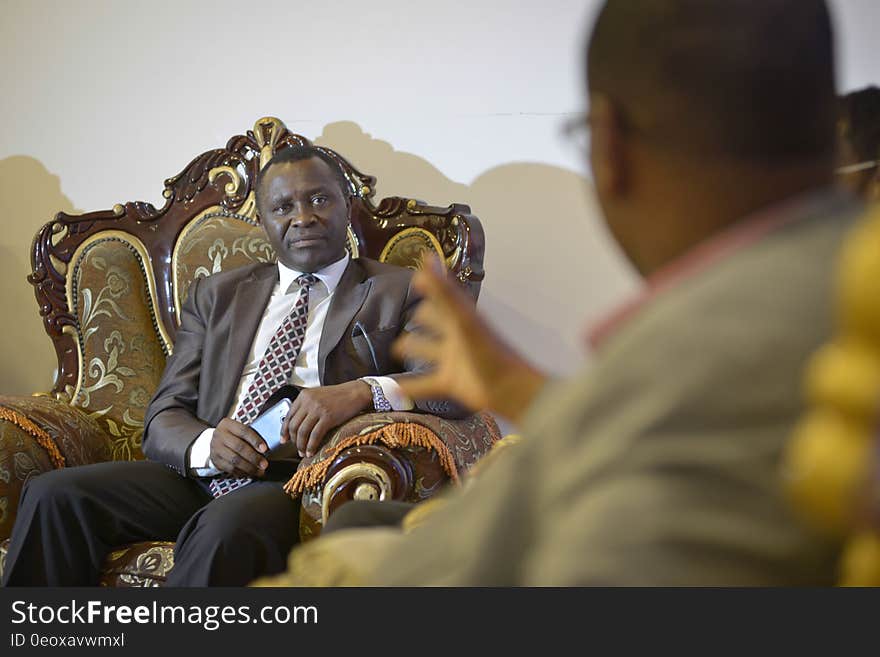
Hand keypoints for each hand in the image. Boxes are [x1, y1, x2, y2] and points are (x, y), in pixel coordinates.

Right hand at [210, 418, 268, 476]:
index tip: (265, 449)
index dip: (255, 440)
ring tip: (260, 471)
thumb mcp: (238, 429)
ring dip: (250, 468)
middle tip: (264, 464)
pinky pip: (230, 469)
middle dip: (254, 457)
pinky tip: (250, 473)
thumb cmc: (232, 435)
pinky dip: (242, 472)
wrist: (215, 441)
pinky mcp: (216, 461)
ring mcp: (216, 448)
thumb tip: (266, 448)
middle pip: (239, 447)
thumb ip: (250, 435)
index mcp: (228, 424)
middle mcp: (220, 435)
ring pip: (235, 460)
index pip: (243, 431)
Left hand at [281, 381, 372, 457]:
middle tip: (296, 448)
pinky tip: (311, 451)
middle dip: (293, 440)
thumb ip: (307, 406)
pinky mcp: (328, 417)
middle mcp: (309, 401)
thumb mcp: (318, 396)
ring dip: (301, 445)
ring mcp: (318, 409)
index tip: (284, 439)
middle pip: (294, 426)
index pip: (289, 416)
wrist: (355, 393)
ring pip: (303, 432)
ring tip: (303, 452)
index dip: (284, 430)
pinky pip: (315, 435)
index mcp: (304, 396)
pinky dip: (311, 446)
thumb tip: (297, 424)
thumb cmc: (339, 396)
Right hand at [391, 254, 547, 422]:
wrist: (510, 389)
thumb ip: (443, 291)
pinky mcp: (450, 382)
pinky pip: (425, 383)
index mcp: (461, 317)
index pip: (443, 296)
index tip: (415, 277)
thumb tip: (427, 257)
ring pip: (427, 351)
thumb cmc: (488, 351)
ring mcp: (453, 359)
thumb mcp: (461, 319)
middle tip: (401, 315)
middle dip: (420, 318)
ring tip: (393, 349)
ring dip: (412, 349)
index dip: (431, 286)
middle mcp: (456, 336)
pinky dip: (409, 386)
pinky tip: (393, 389)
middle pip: (435, 322)